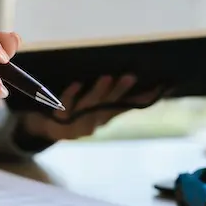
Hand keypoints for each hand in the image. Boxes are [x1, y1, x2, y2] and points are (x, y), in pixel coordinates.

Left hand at [17, 75, 164, 140]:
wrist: (45, 130)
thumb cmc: (73, 114)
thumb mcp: (94, 107)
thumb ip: (113, 97)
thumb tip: (135, 79)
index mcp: (104, 118)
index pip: (127, 107)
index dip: (142, 98)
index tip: (159, 87)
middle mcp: (93, 122)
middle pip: (108, 106)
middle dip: (120, 92)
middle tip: (131, 76)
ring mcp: (76, 124)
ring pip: (90, 107)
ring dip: (99, 92)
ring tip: (107, 77)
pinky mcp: (59, 122)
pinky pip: (65, 107)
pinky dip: (71, 95)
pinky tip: (76, 83)